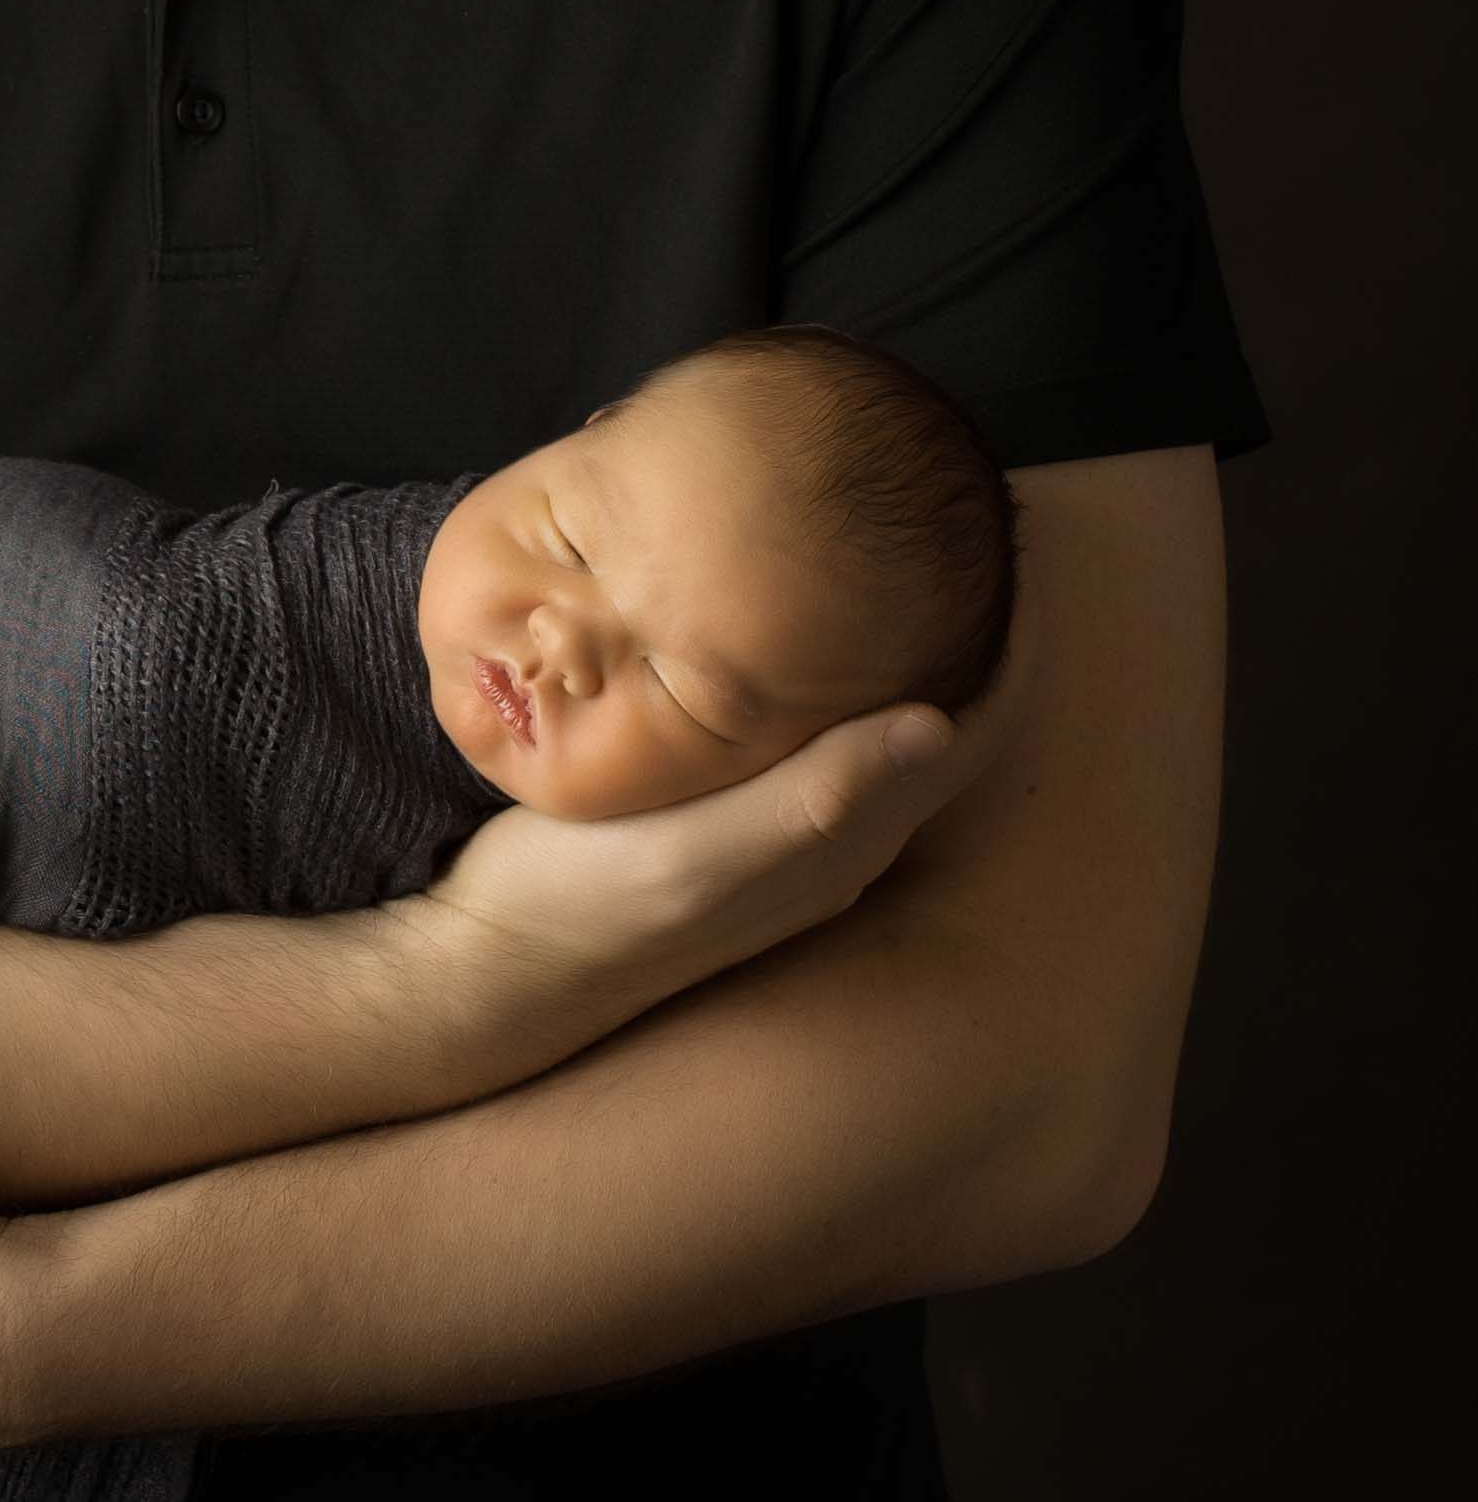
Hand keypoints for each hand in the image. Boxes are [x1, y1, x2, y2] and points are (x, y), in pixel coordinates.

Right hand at [421, 598, 1034, 1005]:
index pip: (967, 733)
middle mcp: (833, 844)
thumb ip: (813, 796)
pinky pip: (813, 739)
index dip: (1004, 649)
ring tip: (883, 563)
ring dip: (894, 656)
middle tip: (951, 531)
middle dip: (958, 639)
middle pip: (932, 724)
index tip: (1008, 554)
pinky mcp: (728, 825)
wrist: (493, 970)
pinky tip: (782, 636)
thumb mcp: (696, 854)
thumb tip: (938, 724)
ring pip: (873, 730)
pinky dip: (826, 680)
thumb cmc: (585, 905)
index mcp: (845, 842)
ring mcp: (781, 837)